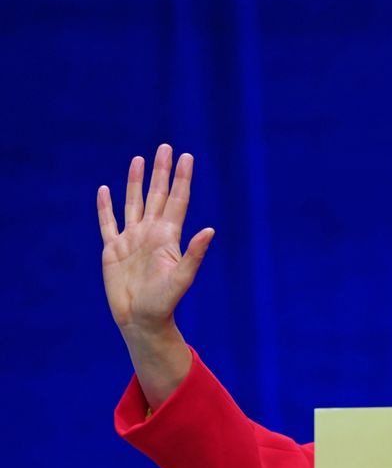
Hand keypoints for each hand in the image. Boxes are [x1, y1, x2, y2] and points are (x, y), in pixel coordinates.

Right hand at [97, 144, 213, 338]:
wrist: (141, 320)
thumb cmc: (164, 302)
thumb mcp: (182, 278)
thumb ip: (194, 255)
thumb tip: (210, 230)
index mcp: (167, 236)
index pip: (177, 200)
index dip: (181, 179)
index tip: (186, 157)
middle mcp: (151, 233)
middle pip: (156, 195)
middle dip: (161, 172)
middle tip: (165, 147)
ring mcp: (132, 240)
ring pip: (133, 203)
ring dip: (136, 182)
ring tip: (139, 159)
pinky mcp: (113, 250)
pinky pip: (108, 223)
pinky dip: (106, 207)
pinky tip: (105, 190)